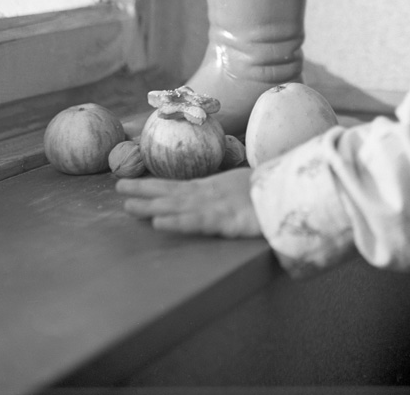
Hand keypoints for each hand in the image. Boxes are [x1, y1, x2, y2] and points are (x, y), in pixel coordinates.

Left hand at [116, 167, 261, 237]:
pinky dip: (178, 222)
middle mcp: (208, 196)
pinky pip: (198, 222)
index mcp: (211, 189)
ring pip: (178, 206)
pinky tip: (160, 222)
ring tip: (128, 206)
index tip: (129, 186)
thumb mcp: (241, 193)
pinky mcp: (226, 221)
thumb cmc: (268, 194)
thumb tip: (217, 196)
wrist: (291, 193)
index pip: (176, 187)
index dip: (153, 186)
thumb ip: (226, 197)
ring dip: (152, 206)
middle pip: (171, 192)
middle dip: (144, 191)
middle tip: (118, 187)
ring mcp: (216, 207)